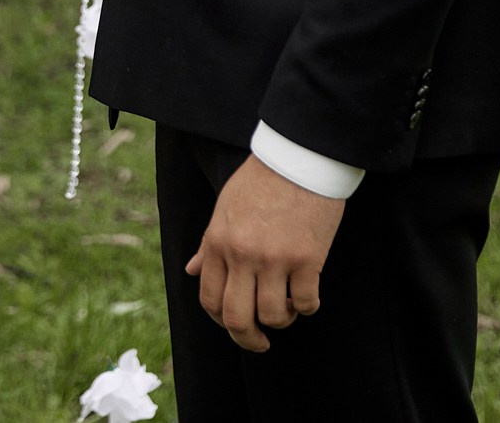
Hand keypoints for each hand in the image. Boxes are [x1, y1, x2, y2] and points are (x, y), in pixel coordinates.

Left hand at [185, 156, 343, 352]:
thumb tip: (190, 271)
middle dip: (248, 339)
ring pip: (274, 315)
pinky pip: (307, 302)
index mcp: (218, 243)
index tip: (235, 326)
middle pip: (238, 318)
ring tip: (289, 307)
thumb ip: (208, 244)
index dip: (221, 321)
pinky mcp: (308, 259)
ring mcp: (276, 259)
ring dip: (282, 320)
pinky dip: (308, 307)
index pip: (209, 298)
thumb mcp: (224, 209)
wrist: (298, 158)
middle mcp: (243, 255)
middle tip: (259, 342)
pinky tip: (308, 297)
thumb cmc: (260, 181)